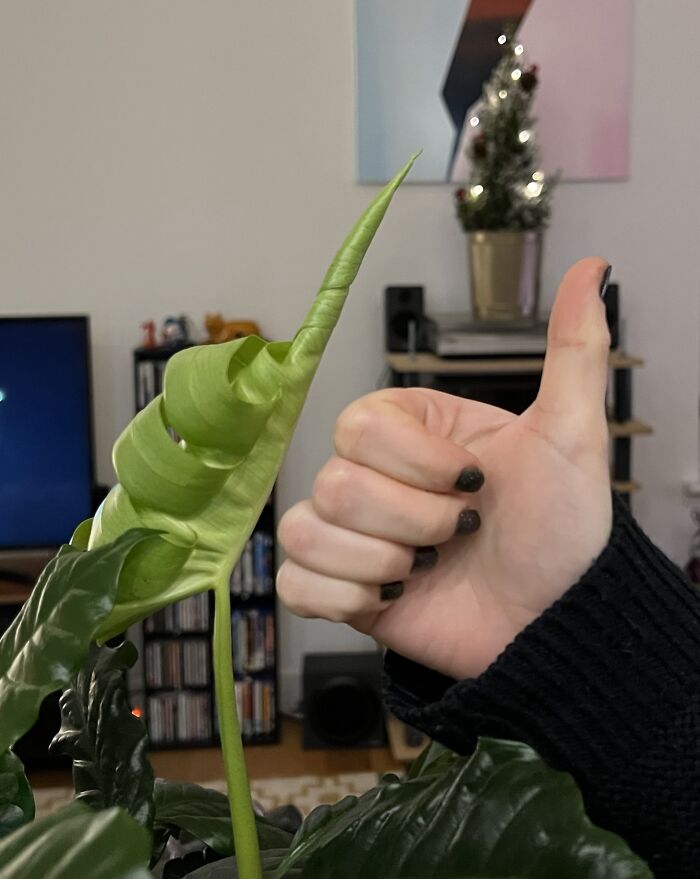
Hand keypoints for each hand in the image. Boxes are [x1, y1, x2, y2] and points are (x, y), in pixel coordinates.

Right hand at [277, 258, 612, 679]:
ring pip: (308, 529)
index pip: (360, 425)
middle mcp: (373, 476)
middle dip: (412, 520)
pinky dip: (344, 595)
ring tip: (427, 571)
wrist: (553, 625)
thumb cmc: (562, 530)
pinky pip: (294, 583)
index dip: (416, 463)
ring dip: (380, 560)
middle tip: (459, 536)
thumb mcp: (571, 436)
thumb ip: (573, 351)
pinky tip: (391, 596)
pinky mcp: (338, 587)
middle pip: (334, 481)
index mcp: (411, 432)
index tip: (473, 484)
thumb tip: (592, 269)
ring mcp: (351, 534)